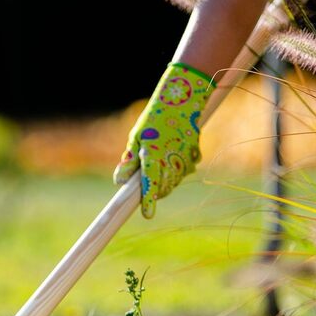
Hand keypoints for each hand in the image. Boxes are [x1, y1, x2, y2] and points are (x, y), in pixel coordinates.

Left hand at [113, 63, 214, 217]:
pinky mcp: (195, 156)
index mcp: (153, 154)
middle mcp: (171, 159)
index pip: (150, 184)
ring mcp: (186, 158)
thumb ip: (129, 160)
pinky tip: (172, 158)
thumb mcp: (136, 136)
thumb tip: (119, 181)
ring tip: (158, 167)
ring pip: (174, 182)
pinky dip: (177, 171)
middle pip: (163, 188)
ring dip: (166, 182)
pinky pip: (185, 172)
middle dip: (155, 193)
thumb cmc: (154, 118)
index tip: (147, 215)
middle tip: (147, 190)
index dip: (149, 201)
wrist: (181, 100)